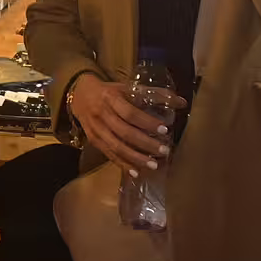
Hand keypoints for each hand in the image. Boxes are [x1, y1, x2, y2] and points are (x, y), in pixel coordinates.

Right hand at [69, 73, 183, 175]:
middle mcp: (102, 114)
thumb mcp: (128, 87)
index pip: (130, 112)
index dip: (147, 122)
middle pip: (124, 132)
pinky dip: (122, 164)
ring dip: (136, 158)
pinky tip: (136, 172)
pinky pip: (109, 154)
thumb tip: (182, 102)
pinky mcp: (93, 140)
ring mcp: (96, 129)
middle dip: (145, 143)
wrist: (79, 94)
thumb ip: (153, 94)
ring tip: (153, 165)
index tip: (164, 129)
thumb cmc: (109, 91)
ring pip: (116, 146)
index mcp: (111, 98)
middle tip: (164, 150)